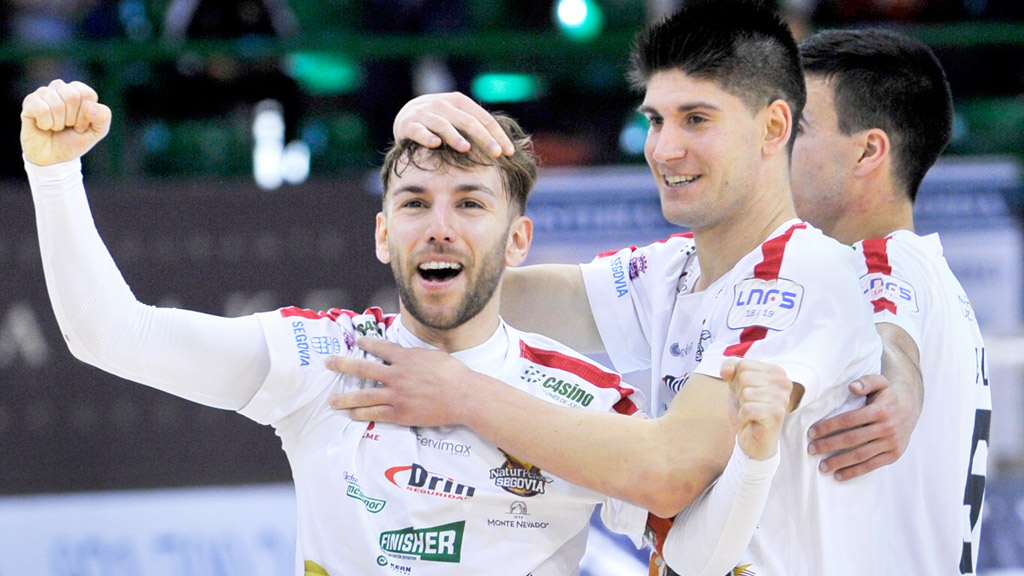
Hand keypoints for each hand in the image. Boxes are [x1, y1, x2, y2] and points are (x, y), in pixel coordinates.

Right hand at [21, 80, 111, 165]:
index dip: (86, 115)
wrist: (53, 158)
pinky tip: (44, 126)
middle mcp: (60, 88)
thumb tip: (89, 106)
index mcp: (78, 91)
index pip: (87, 94)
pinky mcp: (29, 103)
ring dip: (59, 123)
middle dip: (72, 118)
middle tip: (68, 126)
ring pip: (56, 103)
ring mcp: (43, 94)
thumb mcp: (97, 132)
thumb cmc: (74, 141)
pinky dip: (46, 123)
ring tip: (56, 127)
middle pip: (72, 96)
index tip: (81, 125)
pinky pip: (41, 109)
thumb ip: (103, 117)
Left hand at [327, 337, 472, 426]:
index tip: (357, 342)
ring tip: (333, 400)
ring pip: (365, 396)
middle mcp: (397, 375)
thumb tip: (413, 353)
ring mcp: (397, 396)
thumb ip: (419, 354)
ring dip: (346, 398)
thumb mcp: (436, 355)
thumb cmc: (454, 375)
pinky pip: (376, 414)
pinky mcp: (401, 414)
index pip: (381, 348)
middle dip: (343, 365)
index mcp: (406, 358)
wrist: (463, 396)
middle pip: (363, 370)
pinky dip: (362, 414)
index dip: (367, 344)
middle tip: (329, 363)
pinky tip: (351, 414)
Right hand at [393, 92, 513, 156]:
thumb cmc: (438, 123)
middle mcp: (442, 104)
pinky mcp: (408, 124)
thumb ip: (476, 128)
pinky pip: (418, 131)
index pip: (483, 118)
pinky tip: (435, 143)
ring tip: (466, 148)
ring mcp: (424, 113)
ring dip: (455, 136)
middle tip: (496, 153)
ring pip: (442, 125)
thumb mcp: (457, 120)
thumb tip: (505, 147)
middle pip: (467, 121)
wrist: (405, 117)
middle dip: (484, 138)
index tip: (509, 152)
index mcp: (459, 102)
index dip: (497, 134)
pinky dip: (426, 136)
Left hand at [721, 358, 792, 460]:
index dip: (737, 381)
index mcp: (776, 371)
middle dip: (740, 394)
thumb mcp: (735, 384)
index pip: (743, 365)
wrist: (753, 439)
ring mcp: (782, 398)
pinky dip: (743, 416)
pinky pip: (747, 408)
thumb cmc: (746, 409)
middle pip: (744, 378)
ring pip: (746, 393)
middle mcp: (784, 382)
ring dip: (743, 406)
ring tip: (752, 413)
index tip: (747, 393)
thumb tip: (727, 370)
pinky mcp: (777, 414)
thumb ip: (730, 367)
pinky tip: (752, 421)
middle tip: (749, 405)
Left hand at [807, 374, 919, 480]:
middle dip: (829, 445)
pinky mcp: (894, 455)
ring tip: (822, 467)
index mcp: (880, 411)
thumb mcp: (880, 381)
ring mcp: (891, 443)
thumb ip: (866, 382)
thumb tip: (852, 387)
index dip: (829, 426)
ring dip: (840, 462)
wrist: (911, 406)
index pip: (849, 420)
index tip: (811, 432)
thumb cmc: (888, 394)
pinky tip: (839, 476)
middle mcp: (887, 428)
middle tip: (811, 449)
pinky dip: (855, 472)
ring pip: (861, 455)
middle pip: (852, 439)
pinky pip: (872, 465)